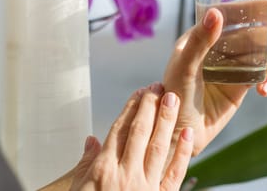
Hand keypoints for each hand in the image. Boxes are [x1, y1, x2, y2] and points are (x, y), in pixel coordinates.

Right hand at [68, 83, 193, 190]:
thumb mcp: (78, 188)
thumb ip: (85, 164)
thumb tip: (90, 140)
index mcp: (103, 169)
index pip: (120, 130)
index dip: (132, 108)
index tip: (141, 91)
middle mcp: (125, 174)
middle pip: (140, 132)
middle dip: (150, 106)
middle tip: (159, 85)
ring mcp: (144, 186)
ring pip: (158, 146)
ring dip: (166, 121)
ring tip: (173, 98)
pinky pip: (174, 174)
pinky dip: (183, 153)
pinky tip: (188, 134)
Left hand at [163, 8, 266, 155]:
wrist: (182, 133)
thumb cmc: (176, 97)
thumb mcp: (186, 66)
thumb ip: (200, 41)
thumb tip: (216, 13)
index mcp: (198, 38)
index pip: (225, 17)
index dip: (246, 13)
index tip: (264, 14)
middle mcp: (215, 49)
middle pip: (246, 34)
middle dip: (264, 39)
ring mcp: (229, 67)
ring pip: (256, 54)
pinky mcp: (239, 85)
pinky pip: (259, 76)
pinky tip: (264, 90)